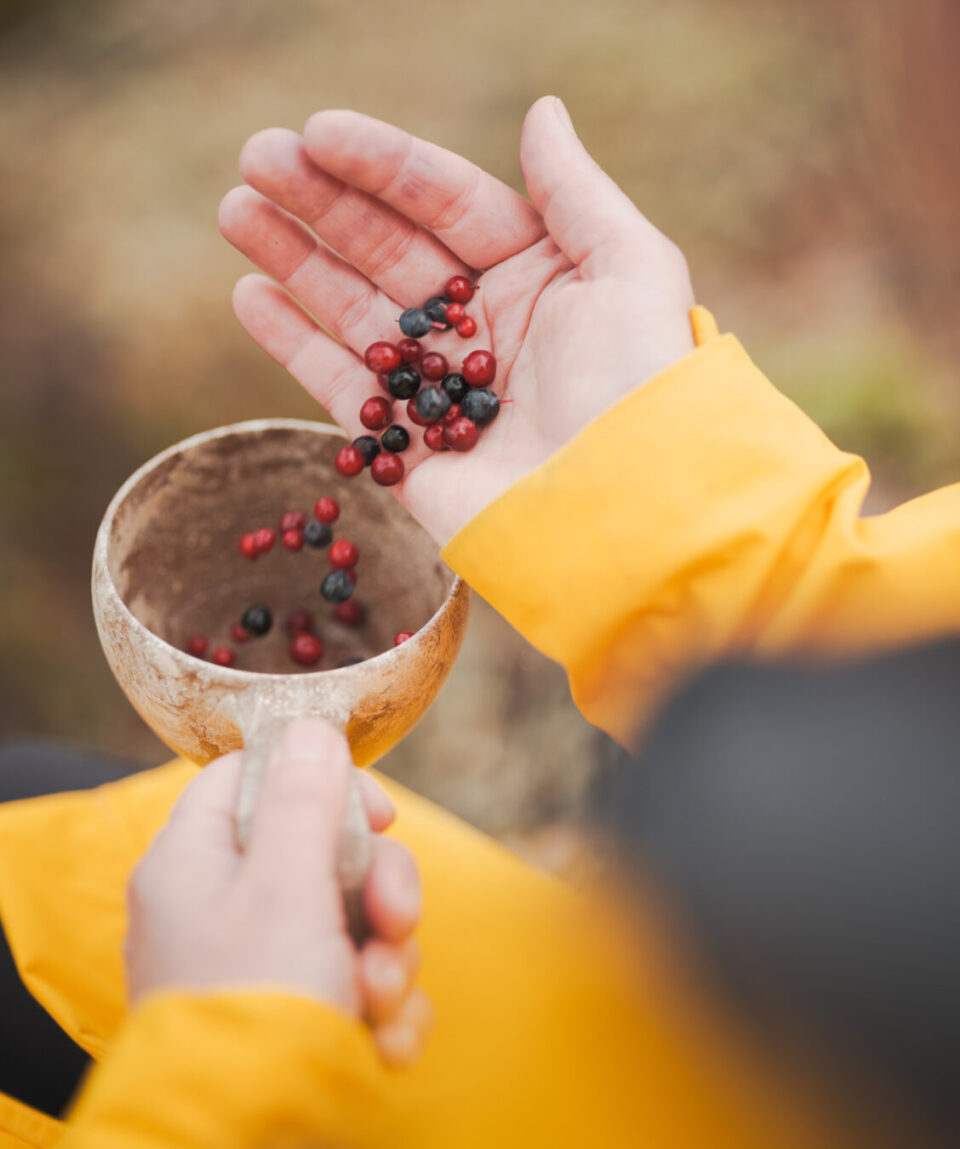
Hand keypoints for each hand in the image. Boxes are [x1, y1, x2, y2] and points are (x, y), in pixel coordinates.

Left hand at [126, 719, 431, 1067]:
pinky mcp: (299, 1015)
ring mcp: (263, 965)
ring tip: (376, 1001)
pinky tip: (383, 1040)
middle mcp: (224, 908)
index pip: (248, 778)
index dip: (318, 780)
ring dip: (387, 955)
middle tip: (396, 917)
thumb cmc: (254, 1005)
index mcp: (195, 863)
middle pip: (321, 850)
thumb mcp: (284, 885)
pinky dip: (382, 1007)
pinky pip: (359, 981)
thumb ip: (303, 799)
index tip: (375, 813)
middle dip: (378, 885)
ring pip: (354, 918)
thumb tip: (309, 725)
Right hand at [219, 96, 694, 545]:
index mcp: (538, 275)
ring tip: (236, 210)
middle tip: (256, 159)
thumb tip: (541, 110)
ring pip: (355, 311)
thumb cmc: (636, 384)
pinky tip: (249, 294)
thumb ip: (575, 191)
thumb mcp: (629, 268)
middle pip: (390, 250)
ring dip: (295, 260)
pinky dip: (295, 343)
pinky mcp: (411, 450)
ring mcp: (442, 388)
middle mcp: (485, 326)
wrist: (621, 511)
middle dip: (322, 203)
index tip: (317, 132)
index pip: (448, 204)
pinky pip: (342, 387)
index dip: (383, 166)